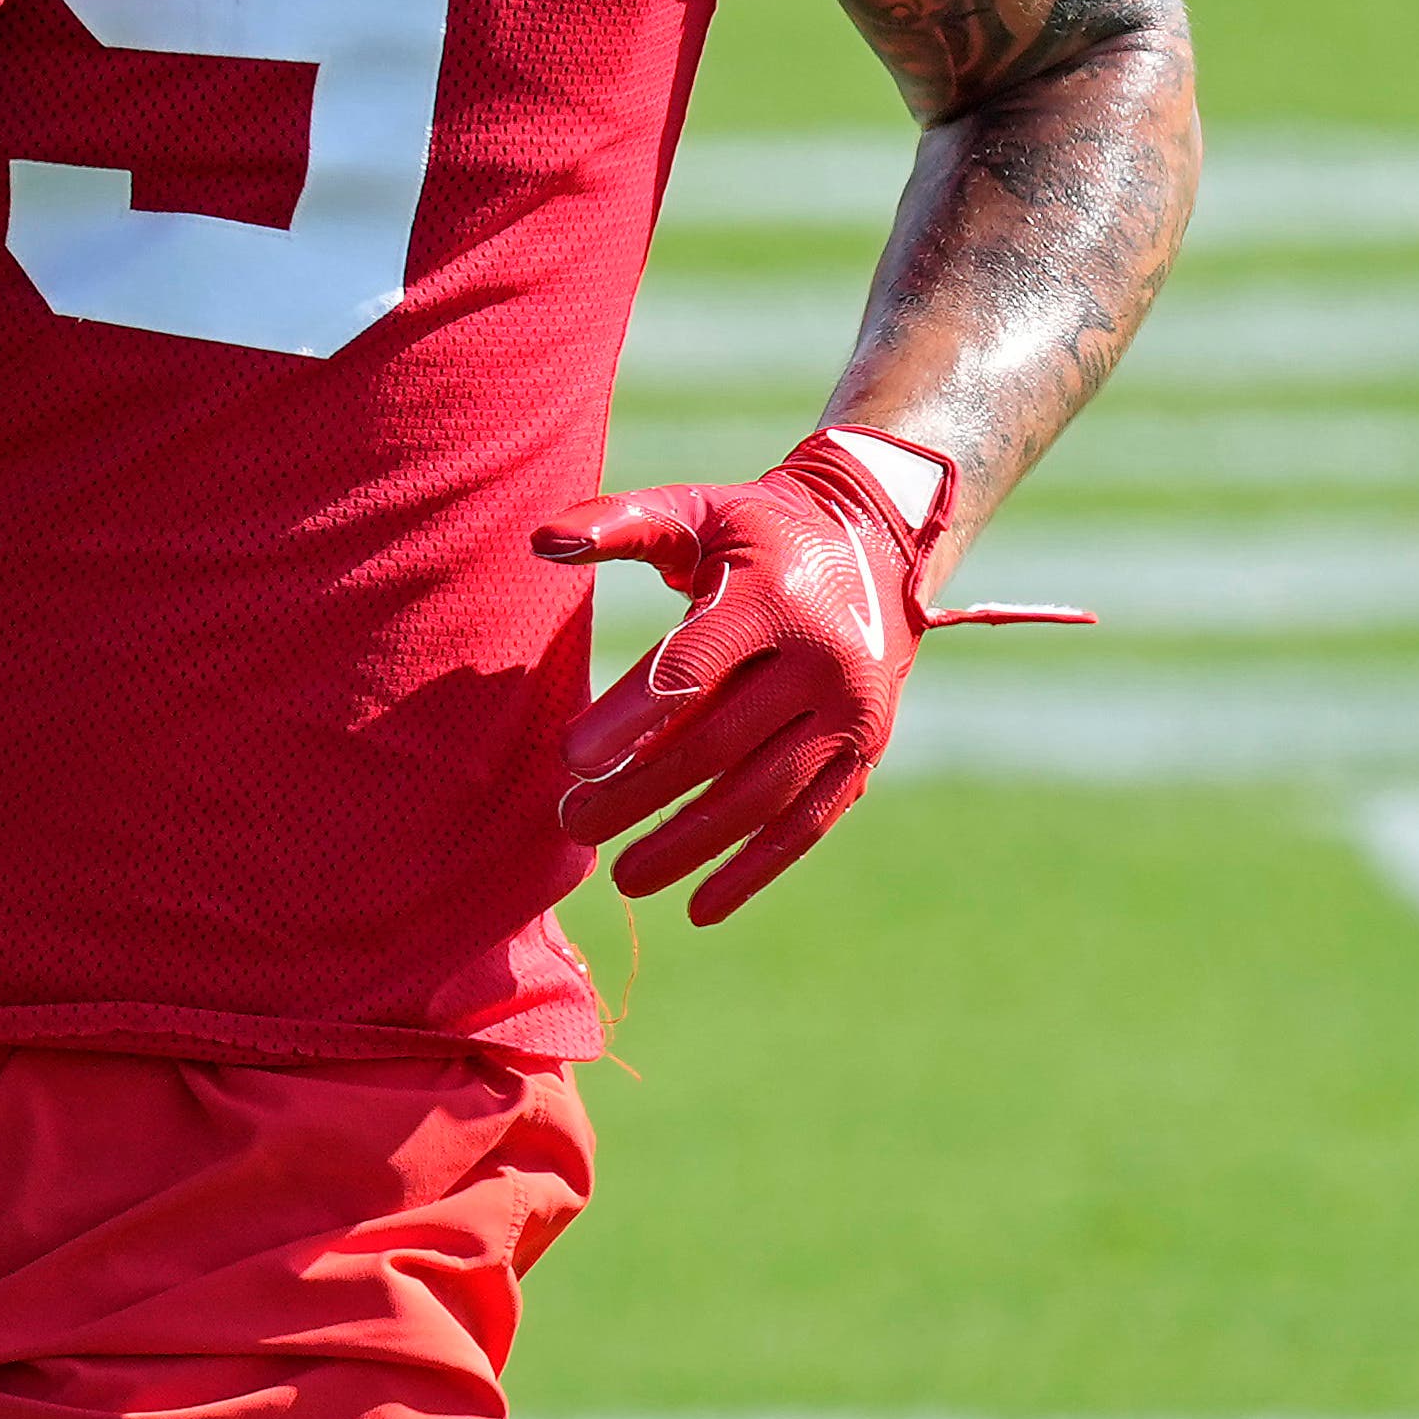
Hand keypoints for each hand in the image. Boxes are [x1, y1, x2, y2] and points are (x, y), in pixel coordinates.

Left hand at [534, 430, 1086, 924]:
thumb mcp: (694, 511)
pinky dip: (754, 870)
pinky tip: (700, 907)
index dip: (629, 718)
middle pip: (718, 746)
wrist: (877, 544)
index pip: (693, 668)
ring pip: (762, 796)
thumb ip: (618, 524)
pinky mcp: (864, 753)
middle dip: (640, 794)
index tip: (570, 760)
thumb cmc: (756, 532)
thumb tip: (541, 541)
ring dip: (689, 845)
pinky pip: (808, 823)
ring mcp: (851, 713)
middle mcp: (822, 659)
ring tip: (623, 876)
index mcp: (772, 596)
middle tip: (572, 824)